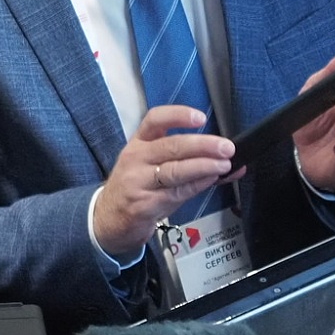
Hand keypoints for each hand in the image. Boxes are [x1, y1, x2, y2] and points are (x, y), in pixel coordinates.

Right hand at [93, 106, 235, 258]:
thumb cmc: (136, 186)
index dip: (178, 115)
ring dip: (204, 166)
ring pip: (175, 170)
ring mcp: (139, 182)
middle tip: (226, 147)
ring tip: (224, 164)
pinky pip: (176, 192)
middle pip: (171, 146)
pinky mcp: (145, 204)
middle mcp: (137, 158)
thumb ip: (185, 157)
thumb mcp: (150, 164)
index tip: (200, 118)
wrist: (108, 219)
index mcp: (139, 143)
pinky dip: (198, 185)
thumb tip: (224, 153)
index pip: (155, 120)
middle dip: (203, 145)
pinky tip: (211, 179)